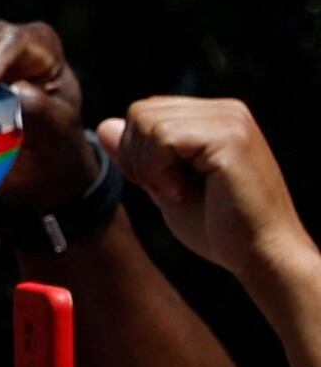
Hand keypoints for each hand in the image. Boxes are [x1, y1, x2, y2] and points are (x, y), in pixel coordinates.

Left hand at [97, 95, 309, 286]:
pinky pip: (162, 137)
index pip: (147, 112)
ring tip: (176, 192)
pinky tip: (180, 192)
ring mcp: (231, 120)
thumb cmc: (220, 230)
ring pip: (148, 122)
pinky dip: (157, 170)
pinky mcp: (229, 137)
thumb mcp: (165, 187)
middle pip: (141, 112)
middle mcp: (227, 111)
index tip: (160, 186)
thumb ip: (139, 156)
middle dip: (136, 158)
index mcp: (216, 118)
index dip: (135, 152)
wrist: (261, 255)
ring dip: (147, 167)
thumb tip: (105, 124)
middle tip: (165, 191)